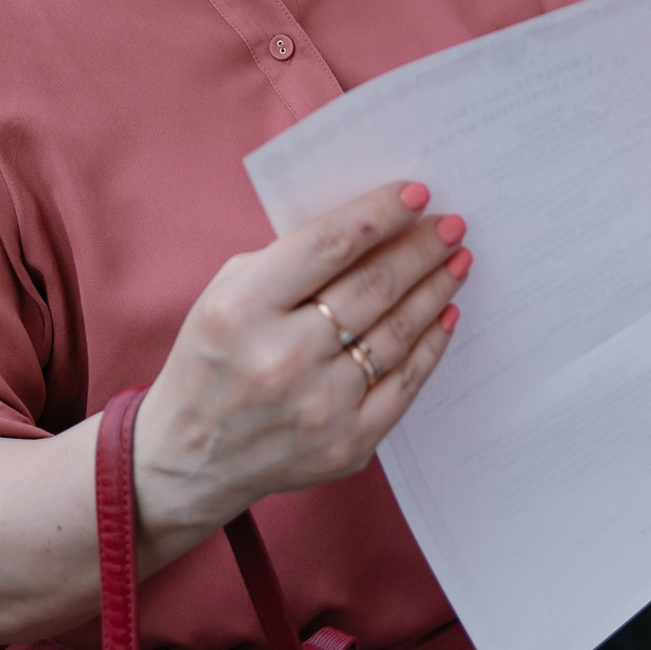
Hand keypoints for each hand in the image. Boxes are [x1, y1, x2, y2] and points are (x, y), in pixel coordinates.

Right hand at [134, 182, 467, 537]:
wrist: (194, 455)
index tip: (415, 194)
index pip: (329, 245)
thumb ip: (289, 262)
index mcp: (242, 308)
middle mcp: (281, 357)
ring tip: (456, 261)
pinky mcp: (348, 443)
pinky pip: (406, 382)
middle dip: (420, 248)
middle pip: (373, 286)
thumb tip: (372, 229)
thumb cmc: (214, 358)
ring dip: (435, 289)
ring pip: (397, 331)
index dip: (380, 214)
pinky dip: (432, 343)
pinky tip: (444, 314)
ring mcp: (319, 405)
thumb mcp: (226, 293)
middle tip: (451, 225)